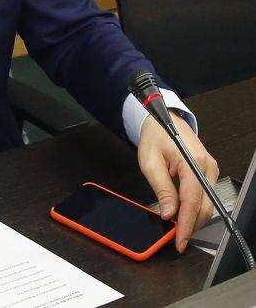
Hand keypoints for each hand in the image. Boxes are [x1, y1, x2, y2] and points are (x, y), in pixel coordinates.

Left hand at [137, 114, 218, 251]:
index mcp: (192, 161)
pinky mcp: (208, 172)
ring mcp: (210, 169)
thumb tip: (168, 213)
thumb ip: (161, 188)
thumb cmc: (155, 136)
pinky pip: (205, 196)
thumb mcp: (150, 162)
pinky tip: (182, 212)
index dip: (186, 224)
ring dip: (192, 217)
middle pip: (204, 207)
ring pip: (207, 204)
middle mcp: (206, 166)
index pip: (192, 201)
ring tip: (176, 225)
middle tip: (175, 236)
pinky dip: (194, 207)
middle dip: (190, 225)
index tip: (180, 240)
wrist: (163, 120)